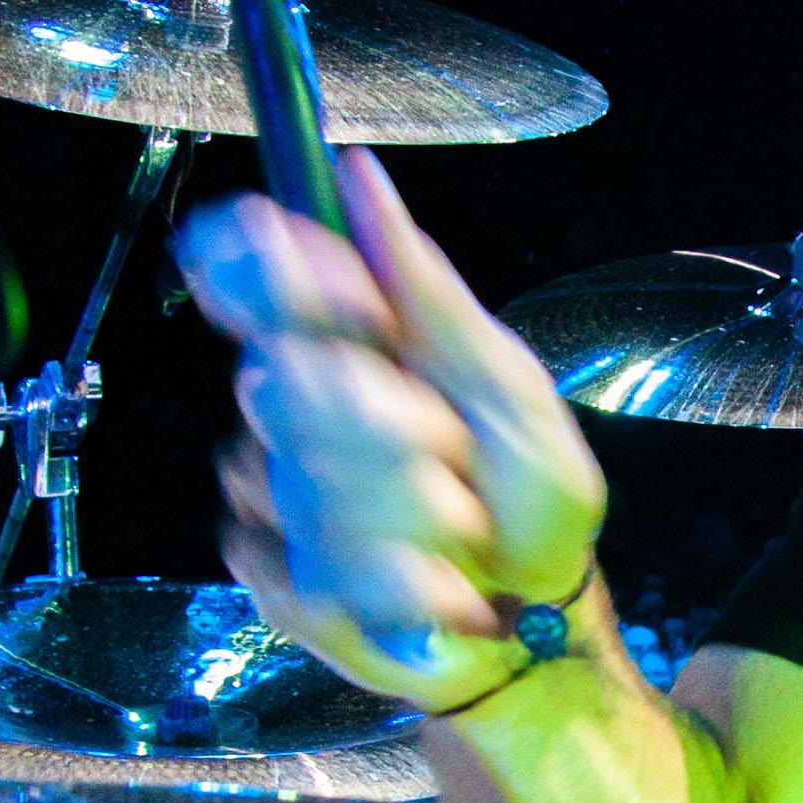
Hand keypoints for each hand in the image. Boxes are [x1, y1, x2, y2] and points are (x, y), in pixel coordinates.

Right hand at [176, 148, 605, 713]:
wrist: (534, 628)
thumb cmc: (535, 505)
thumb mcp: (506, 389)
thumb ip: (430, 290)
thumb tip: (356, 174)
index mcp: (359, 349)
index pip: (267, 278)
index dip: (277, 276)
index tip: (338, 302)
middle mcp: (304, 410)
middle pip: (280, 382)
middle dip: (382, 428)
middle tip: (449, 452)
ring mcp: (280, 490)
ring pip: (286, 478)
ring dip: (395, 514)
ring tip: (456, 533)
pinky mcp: (275, 569)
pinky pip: (282, 556)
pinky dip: (373, 577)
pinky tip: (421, 585)